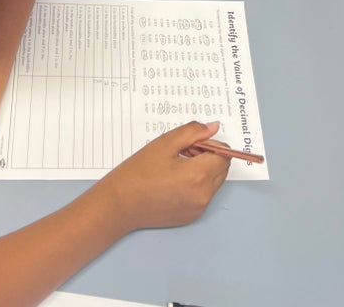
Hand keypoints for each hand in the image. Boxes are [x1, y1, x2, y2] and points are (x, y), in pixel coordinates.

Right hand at [98, 121, 229, 231]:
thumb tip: (213, 127)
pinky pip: (204, 195)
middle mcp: (202, 196)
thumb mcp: (165, 143)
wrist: (119, 205)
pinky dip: (196, 184)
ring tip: (176, 165)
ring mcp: (198, 209)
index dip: (210, 144)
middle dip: (208, 156)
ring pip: (214, 182)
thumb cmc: (138, 173)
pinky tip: (174, 180)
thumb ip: (193, 132)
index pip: (224, 155)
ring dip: (203, 169)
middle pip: (221, 169)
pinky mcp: (191, 216)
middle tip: (184, 151)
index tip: (193, 142)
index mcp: (198, 176)